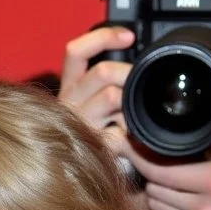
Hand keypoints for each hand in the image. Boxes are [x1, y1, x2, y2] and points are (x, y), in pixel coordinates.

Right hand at [59, 26, 134, 146]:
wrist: (87, 172)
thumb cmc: (101, 131)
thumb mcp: (98, 98)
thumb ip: (109, 78)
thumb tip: (135, 57)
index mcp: (70, 87)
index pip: (76, 52)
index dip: (103, 38)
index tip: (129, 37)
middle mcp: (69, 103)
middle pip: (101, 71)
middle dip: (128, 73)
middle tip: (141, 82)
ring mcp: (79, 124)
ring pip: (111, 96)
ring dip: (130, 102)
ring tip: (134, 114)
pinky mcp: (90, 145)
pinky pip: (118, 131)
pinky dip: (130, 133)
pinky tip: (129, 139)